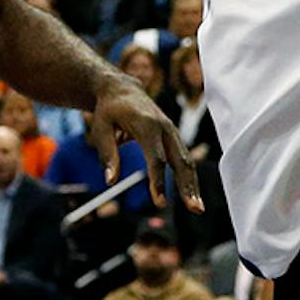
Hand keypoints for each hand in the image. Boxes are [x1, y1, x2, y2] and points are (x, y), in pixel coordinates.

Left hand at [92, 74, 201, 210]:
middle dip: (188, 186)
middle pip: (180, 161)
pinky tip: (192, 196)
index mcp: (147, 125)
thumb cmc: (109, 111)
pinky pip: (185, 159)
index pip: (156, 158)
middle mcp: (165, 128)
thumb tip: (110, 181)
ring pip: (187, 161)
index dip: (158, 181)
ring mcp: (173, 132)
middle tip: (195, 210)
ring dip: (193, 185)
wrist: (123, 89)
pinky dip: (190, 178)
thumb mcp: (101, 129)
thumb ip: (107, 154)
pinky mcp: (174, 137)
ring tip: (198, 209)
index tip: (160, 203)